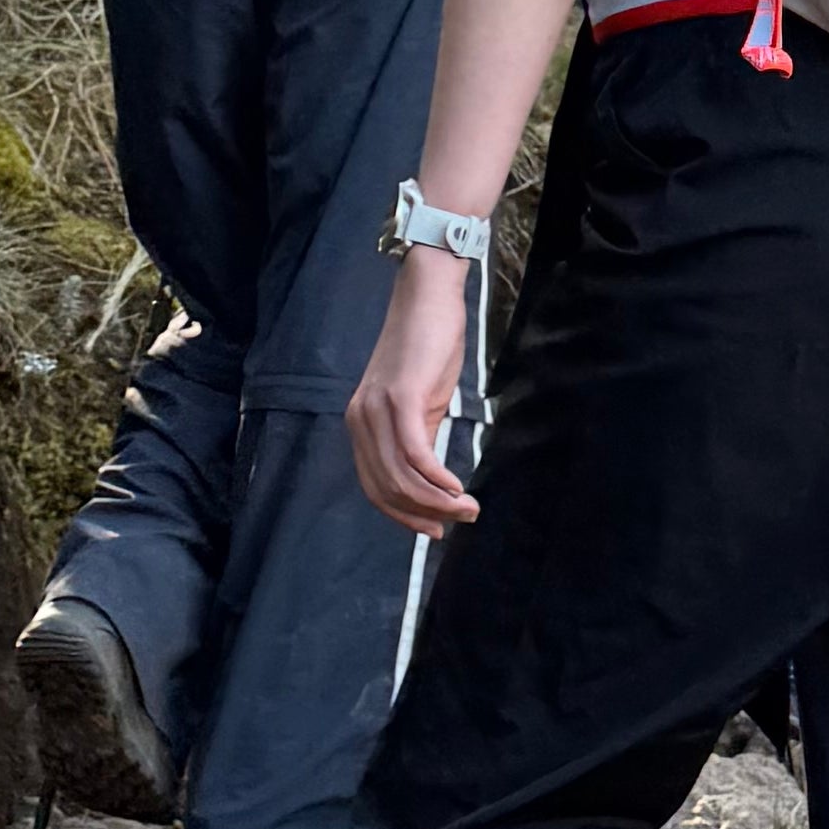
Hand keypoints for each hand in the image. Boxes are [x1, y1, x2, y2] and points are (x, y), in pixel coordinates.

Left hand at [349, 248, 481, 534]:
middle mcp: (360, 421)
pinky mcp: (400, 399)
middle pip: (385, 489)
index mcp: (361, 424)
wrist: (429, 298)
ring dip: (437, 502)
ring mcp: (377, 410)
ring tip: (468, 508)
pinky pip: (414, 454)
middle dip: (424, 514)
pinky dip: (437, 479)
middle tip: (460, 520)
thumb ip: (417, 440)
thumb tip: (432, 482)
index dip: (404, 515)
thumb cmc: (428, 348)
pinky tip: (457, 487)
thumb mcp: (420, 404)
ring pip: (400, 477)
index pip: (374, 487)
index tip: (434, 530)